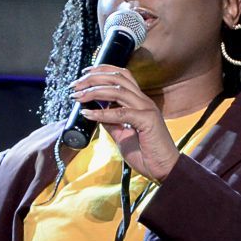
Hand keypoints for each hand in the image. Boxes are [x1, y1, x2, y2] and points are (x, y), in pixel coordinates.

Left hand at [72, 65, 180, 180]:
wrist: (164, 169)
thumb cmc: (146, 154)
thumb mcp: (122, 135)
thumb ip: (111, 122)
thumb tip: (95, 113)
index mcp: (139, 102)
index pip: (122, 76)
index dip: (102, 70)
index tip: (83, 74)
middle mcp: (143, 101)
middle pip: (117, 78)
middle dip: (93, 78)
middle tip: (75, 86)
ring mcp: (147, 109)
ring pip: (118, 90)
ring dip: (94, 91)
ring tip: (78, 97)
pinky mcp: (148, 121)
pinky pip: (121, 113)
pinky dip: (102, 113)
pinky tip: (88, 114)